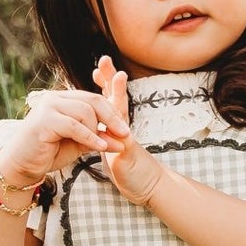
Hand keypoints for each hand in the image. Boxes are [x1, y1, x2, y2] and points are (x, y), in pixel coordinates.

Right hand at [0, 87, 123, 189]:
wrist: (23, 165)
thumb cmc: (50, 152)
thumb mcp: (80, 143)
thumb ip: (98, 137)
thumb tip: (123, 140)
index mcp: (64, 99)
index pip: (94, 98)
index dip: (112, 113)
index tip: (125, 129)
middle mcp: (55, 98)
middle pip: (93, 101)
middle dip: (112, 118)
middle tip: (125, 134)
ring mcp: (48, 107)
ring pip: (85, 112)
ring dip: (97, 130)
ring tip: (103, 146)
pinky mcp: (44, 120)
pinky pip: (74, 126)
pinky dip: (90, 137)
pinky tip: (100, 148)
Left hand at [91, 56, 168, 207]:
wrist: (148, 186)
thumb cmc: (130, 168)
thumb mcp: (113, 148)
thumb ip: (107, 135)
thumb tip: (98, 124)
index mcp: (115, 126)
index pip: (108, 100)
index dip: (104, 84)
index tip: (97, 68)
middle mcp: (123, 128)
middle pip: (116, 98)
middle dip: (111, 79)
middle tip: (104, 59)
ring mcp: (127, 139)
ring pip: (121, 112)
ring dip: (120, 94)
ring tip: (119, 76)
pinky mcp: (129, 153)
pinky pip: (123, 138)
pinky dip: (121, 128)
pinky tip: (119, 116)